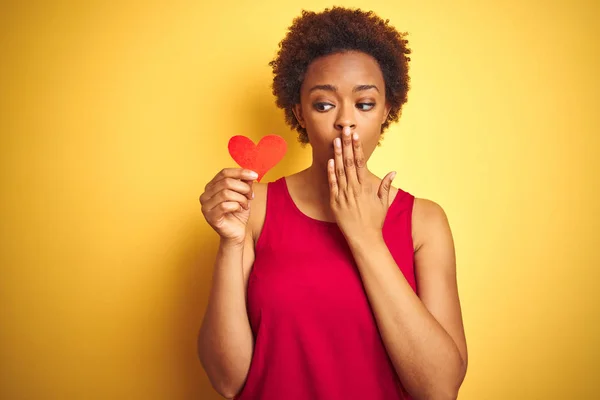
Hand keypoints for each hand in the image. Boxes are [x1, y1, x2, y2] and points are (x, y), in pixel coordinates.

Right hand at [199, 168, 257, 244]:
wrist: (236, 233)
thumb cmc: (238, 213)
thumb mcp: (244, 196)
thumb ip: (245, 184)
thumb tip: (249, 175)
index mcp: (211, 186)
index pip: (224, 172)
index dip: (240, 172)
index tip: (255, 175)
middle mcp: (205, 194)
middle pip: (226, 182)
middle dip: (243, 188)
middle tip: (251, 196)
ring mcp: (205, 206)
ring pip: (226, 193)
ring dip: (241, 198)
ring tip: (246, 205)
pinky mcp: (210, 217)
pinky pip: (225, 206)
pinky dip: (236, 206)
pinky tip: (239, 210)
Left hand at [327, 127, 395, 242]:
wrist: (364, 239)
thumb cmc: (375, 221)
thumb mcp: (383, 203)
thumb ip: (386, 186)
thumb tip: (393, 171)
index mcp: (366, 187)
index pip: (360, 162)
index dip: (357, 148)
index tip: (355, 136)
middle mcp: (354, 189)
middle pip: (349, 162)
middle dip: (346, 145)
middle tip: (344, 130)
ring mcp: (344, 195)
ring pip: (339, 171)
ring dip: (337, 154)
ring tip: (335, 140)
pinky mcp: (335, 203)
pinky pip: (332, 185)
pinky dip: (331, 173)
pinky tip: (330, 161)